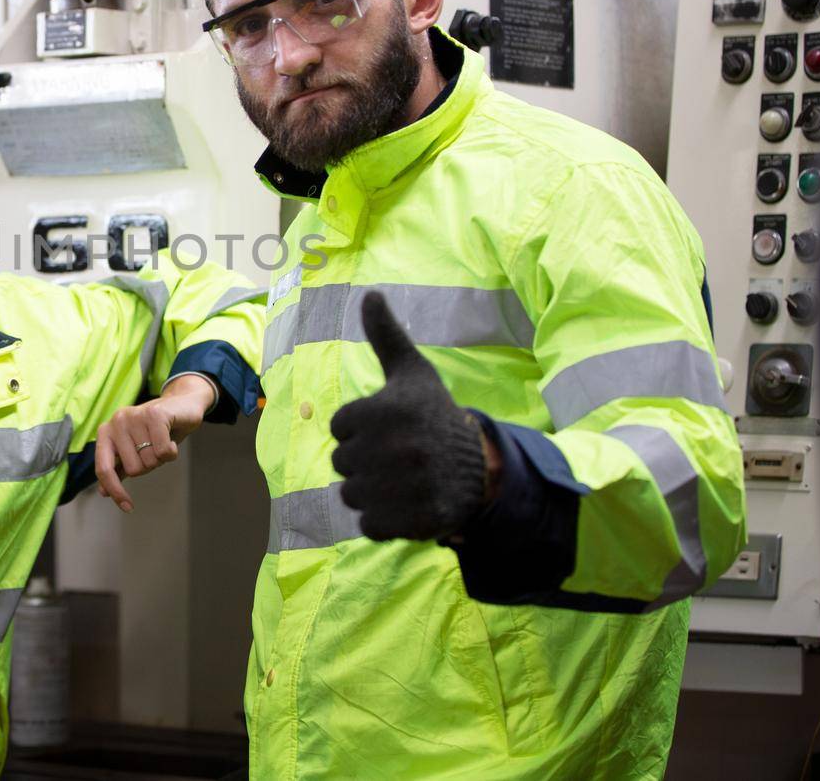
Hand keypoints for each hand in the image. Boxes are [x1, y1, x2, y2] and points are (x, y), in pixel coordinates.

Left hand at [93, 374, 214, 511]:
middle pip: (134, 469)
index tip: (128, 507)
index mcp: (106, 432)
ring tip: (163, 441)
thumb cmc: (156, 431)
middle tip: (155, 449)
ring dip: (162, 457)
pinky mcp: (154, 414)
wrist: (182, 404)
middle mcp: (116, 421)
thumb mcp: (135, 449)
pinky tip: (172, 439)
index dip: (116, 491)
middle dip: (150, 465)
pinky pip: (164, 452)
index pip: (104, 469)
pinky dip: (172, 451)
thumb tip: (103, 491)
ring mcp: (134, 415)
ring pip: (150, 461)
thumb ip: (118, 468)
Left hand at [330, 293, 491, 541]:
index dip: (361, 429)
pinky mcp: (407, 521)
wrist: (479, 469)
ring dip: (372, 491)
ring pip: (351, 495)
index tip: (391, 427)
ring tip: (403, 478)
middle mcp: (391, 448)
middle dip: (364, 460)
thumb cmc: (434, 415)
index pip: (339, 427)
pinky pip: (368, 525)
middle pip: (341, 463)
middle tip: (399, 455)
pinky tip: (407, 502)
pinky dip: (383, 519)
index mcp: (383, 410)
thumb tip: (369, 294)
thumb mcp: (411, 372)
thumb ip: (386, 335)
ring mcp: (400, 487)